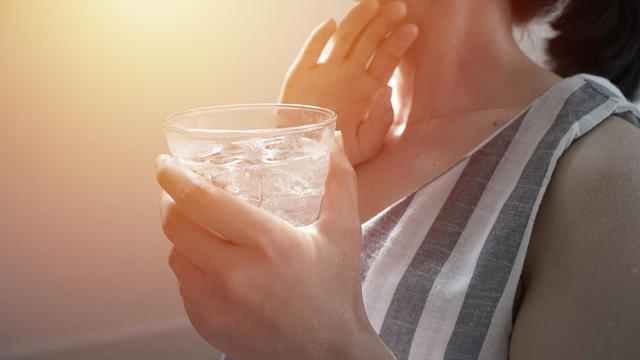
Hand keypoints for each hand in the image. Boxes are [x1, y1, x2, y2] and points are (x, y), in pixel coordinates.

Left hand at [155, 134, 394, 358]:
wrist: (328, 354)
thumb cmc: (335, 294)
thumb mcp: (343, 233)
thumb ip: (340, 182)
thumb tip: (334, 142)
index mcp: (268, 245)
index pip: (202, 200)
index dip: (175, 177)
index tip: (166, 165)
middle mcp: (235, 275)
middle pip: (175, 225)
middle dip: (170, 201)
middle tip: (179, 190)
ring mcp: (216, 304)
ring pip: (175, 255)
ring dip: (181, 235)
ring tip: (201, 227)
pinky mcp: (206, 325)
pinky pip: (183, 285)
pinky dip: (190, 267)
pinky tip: (212, 263)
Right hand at [280, 0, 417, 165]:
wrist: (305, 157)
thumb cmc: (338, 152)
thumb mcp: (367, 144)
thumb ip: (380, 120)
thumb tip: (385, 90)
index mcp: (367, 89)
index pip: (386, 60)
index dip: (397, 44)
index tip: (411, 29)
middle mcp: (348, 75)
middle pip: (368, 43)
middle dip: (382, 24)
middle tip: (397, 7)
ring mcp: (325, 71)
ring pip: (343, 40)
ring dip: (357, 21)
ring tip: (372, 4)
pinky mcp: (301, 75)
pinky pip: (310, 52)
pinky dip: (318, 38)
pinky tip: (330, 24)